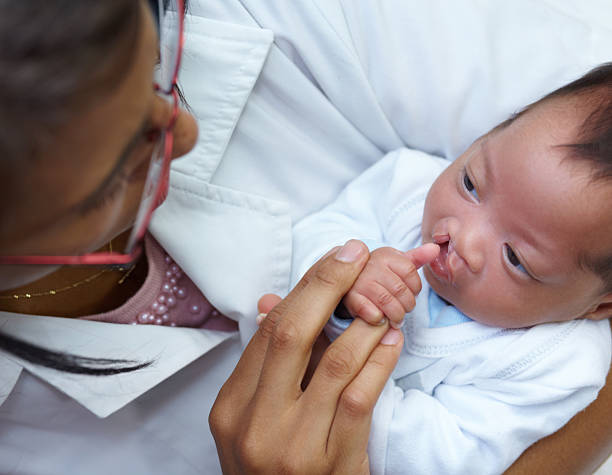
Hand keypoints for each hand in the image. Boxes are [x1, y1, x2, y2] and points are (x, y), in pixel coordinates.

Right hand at [209, 240, 403, 473]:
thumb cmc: (270, 469)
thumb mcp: (252, 421)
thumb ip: (265, 364)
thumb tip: (275, 301)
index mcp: (230, 407)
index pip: (268, 331)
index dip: (305, 287)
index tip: (335, 258)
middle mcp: (254, 424)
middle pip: (292, 334)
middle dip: (328, 286)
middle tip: (357, 255)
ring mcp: (293, 447)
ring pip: (333, 364)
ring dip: (364, 325)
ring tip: (383, 301)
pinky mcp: (334, 465)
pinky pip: (360, 399)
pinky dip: (378, 362)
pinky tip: (390, 341)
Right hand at [342, 243, 438, 327]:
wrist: (347, 284)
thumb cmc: (378, 276)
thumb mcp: (396, 264)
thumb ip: (417, 257)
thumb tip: (435, 249)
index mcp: (385, 255)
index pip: (410, 272)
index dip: (415, 288)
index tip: (411, 293)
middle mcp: (371, 265)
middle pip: (401, 289)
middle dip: (407, 305)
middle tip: (403, 310)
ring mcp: (359, 281)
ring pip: (388, 302)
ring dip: (396, 315)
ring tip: (395, 318)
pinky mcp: (351, 298)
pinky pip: (373, 313)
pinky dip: (380, 320)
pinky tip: (380, 319)